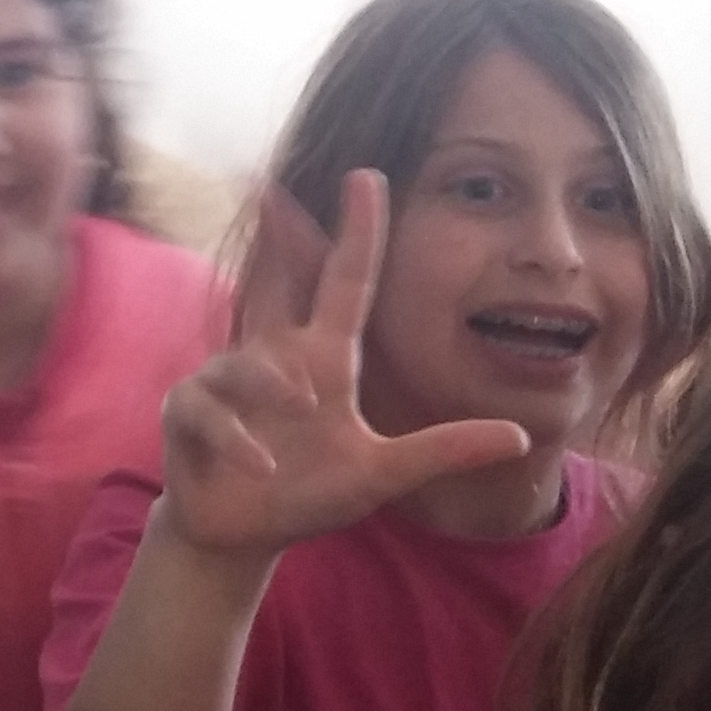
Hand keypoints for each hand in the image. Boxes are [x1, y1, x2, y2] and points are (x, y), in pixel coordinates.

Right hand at [154, 170, 527, 561]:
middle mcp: (275, 358)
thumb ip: (442, 450)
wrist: (241, 534)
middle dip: (274, 235)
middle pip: (276, 281)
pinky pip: (210, 410)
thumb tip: (521, 434)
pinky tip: (262, 466)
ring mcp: (227, 381)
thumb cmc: (309, 493)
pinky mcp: (188, 412)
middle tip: (271, 183)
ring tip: (302, 411)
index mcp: (324, 361)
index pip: (344, 283)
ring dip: (272, 383)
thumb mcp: (381, 472)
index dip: (358, 232)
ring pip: (247, 363)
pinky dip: (237, 437)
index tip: (367, 176)